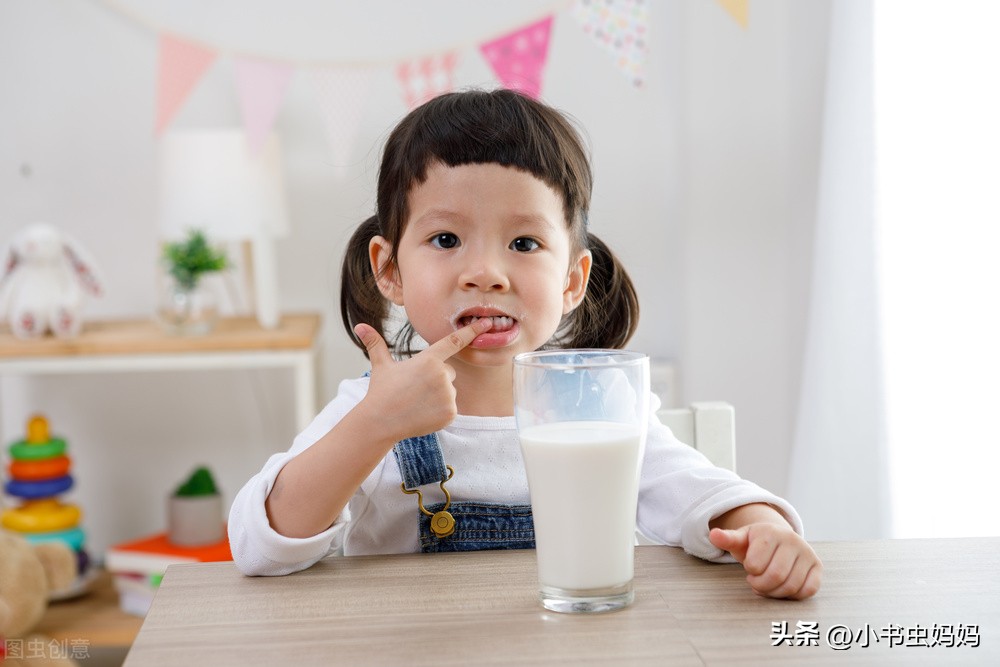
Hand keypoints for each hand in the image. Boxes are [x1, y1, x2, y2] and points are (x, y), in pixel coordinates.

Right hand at [353, 319, 492, 442]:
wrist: (380, 422)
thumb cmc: (381, 392)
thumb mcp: (381, 366)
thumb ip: (375, 344)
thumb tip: (359, 327)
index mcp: (428, 359)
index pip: (454, 342)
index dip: (472, 332)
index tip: (487, 323)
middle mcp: (441, 375)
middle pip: (449, 373)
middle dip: (437, 379)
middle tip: (416, 389)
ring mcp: (447, 395)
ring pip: (450, 391)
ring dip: (438, 395)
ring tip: (418, 402)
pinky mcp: (450, 413)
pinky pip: (451, 408)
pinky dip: (440, 411)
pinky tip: (423, 413)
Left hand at [709, 523, 822, 599]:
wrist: (777, 540)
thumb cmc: (754, 544)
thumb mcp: (740, 540)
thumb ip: (727, 539)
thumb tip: (713, 535)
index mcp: (770, 532)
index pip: (756, 564)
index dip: (750, 571)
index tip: (750, 568)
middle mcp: (792, 540)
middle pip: (775, 576)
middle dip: (761, 585)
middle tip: (756, 582)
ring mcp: (807, 553)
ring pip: (791, 585)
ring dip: (775, 592)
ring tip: (767, 585)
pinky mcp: (817, 566)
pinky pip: (809, 589)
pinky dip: (794, 594)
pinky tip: (783, 587)